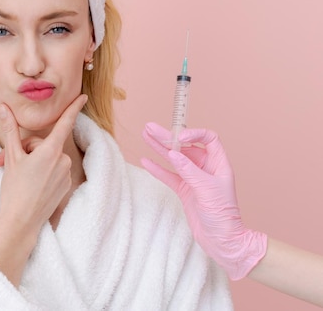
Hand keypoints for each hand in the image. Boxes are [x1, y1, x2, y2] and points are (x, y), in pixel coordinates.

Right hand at [0, 95, 86, 285]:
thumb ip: (10, 129)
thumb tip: (3, 106)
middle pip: (44, 144)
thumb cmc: (14, 189)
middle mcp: (62, 161)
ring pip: (47, 158)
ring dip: (32, 161)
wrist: (21, 222)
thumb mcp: (11, 157)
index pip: (64, 123)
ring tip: (18, 175)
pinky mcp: (65, 186)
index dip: (73, 108)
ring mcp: (65, 175)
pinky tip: (30, 184)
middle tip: (8, 161)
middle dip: (26, 149)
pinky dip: (41, 173)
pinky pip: (53, 171)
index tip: (83, 96)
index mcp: (50, 151)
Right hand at [140, 122, 266, 279]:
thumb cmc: (223, 216)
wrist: (221, 241)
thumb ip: (188, 171)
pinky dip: (157, 168)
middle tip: (150, 128)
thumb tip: (172, 154)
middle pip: (185, 147)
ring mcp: (193, 179)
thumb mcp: (207, 190)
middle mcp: (205, 168)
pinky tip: (145, 160)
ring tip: (145, 135)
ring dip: (159, 148)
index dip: (194, 134)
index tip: (179, 138)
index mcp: (218, 164)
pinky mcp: (184, 190)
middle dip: (168, 137)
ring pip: (174, 159)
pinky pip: (168, 175)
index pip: (208, 139)